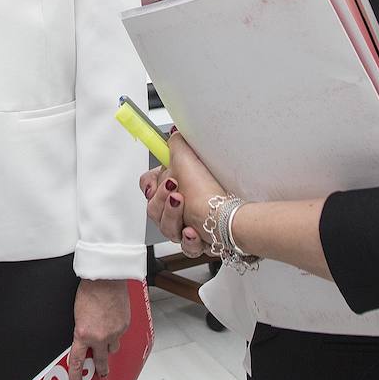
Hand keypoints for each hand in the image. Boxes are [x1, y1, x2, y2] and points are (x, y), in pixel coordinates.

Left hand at [67, 279, 129, 379]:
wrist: (106, 278)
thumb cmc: (89, 290)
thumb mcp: (77, 314)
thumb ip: (81, 330)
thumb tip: (84, 338)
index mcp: (83, 334)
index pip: (77, 362)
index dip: (75, 376)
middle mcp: (100, 337)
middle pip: (101, 362)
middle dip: (101, 370)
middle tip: (100, 374)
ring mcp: (114, 333)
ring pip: (113, 349)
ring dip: (109, 347)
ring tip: (107, 342)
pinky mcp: (124, 326)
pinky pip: (120, 335)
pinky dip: (116, 332)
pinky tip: (113, 322)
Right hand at [141, 132, 227, 252]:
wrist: (230, 216)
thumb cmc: (210, 190)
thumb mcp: (189, 158)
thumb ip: (176, 143)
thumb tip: (173, 132)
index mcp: (172, 188)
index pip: (148, 188)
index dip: (149, 186)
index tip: (155, 182)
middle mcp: (177, 208)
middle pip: (152, 209)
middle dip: (161, 200)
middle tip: (174, 190)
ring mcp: (185, 227)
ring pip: (165, 228)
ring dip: (172, 216)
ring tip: (182, 204)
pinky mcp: (196, 244)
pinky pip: (185, 247)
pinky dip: (188, 239)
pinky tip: (191, 231)